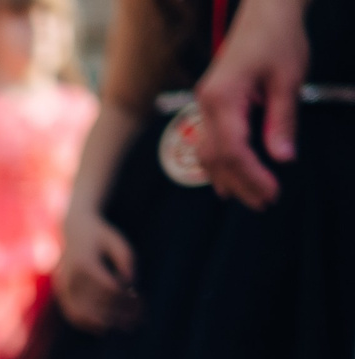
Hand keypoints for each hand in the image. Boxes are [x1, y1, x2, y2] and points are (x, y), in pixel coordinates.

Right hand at [53, 201, 141, 331]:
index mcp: (84, 262)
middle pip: (95, 303)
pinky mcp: (61, 292)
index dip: (125, 295)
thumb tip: (132, 284)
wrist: (72, 229)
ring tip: (123, 328)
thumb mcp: (117, 242)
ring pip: (82, 313)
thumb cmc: (100, 236)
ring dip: (104, 322)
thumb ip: (126, 260)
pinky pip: (71, 313)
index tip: (140, 298)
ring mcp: (62, 286)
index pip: (108, 287)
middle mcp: (70, 277)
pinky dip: (86, 323)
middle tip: (137, 321)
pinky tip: (103, 330)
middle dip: (118, 314)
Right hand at [193, 0, 309, 208]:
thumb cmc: (278, 38)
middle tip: (264, 203)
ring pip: (207, 152)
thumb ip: (282, 120)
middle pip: (216, 157)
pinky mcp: (211, 102)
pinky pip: (208, 140)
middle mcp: (206, 103)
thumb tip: (283, 158)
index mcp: (223, 98)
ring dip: (227, 178)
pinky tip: (228, 179)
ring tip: (248, 198)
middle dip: (240, 183)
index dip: (253, 176)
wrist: (264, 9)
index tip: (273, 192)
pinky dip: (219, 163)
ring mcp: (205, 103)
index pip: (233, 150)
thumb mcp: (288, 79)